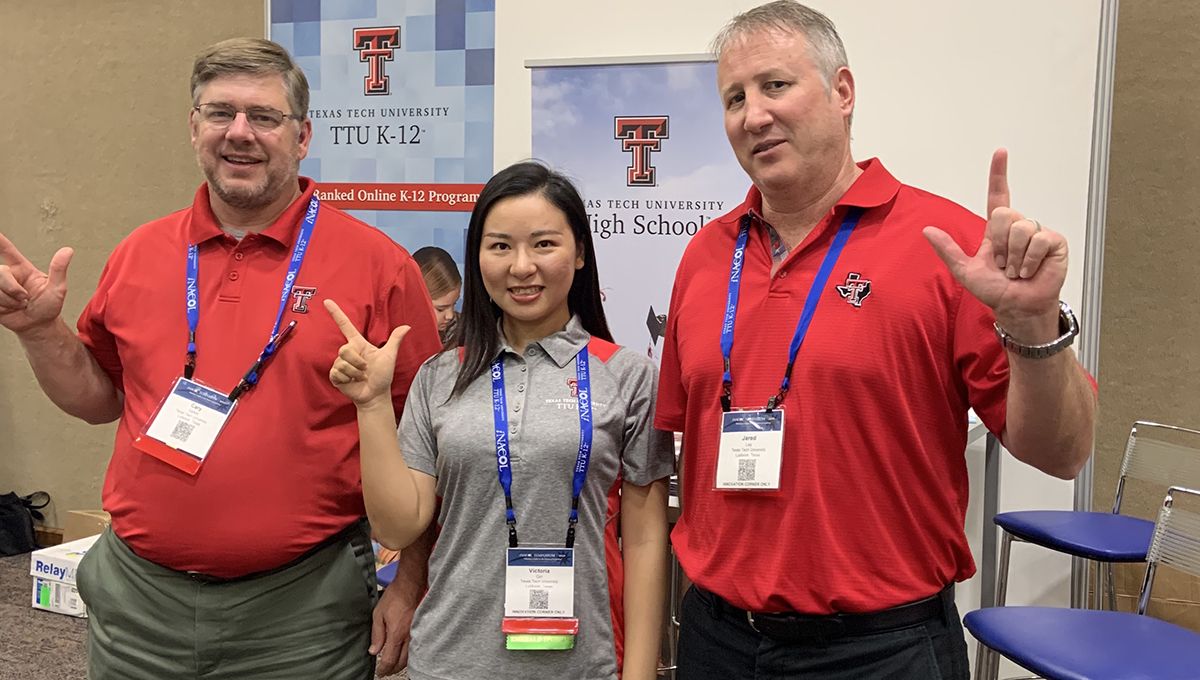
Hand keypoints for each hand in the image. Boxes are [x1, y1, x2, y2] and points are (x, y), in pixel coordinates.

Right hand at [0, 233, 72, 335]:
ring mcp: (0, 288)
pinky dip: (3, 307)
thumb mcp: (58, 288)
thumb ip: (59, 269)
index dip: (0, 241)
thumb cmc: (48, 306)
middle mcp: (9, 276)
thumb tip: (68, 250)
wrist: (38, 325)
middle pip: (0, 273)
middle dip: (13, 289)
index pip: (8, 251)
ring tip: (20, 304)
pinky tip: (10, 309)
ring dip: (10, 301)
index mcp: (22, 269)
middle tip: (25, 299)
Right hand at [325, 299, 409, 406]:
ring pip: (342, 362)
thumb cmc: (382, 375)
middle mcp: (348, 352)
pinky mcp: (335, 376)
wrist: (376, 394)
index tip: (327, 301)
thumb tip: (407, 326)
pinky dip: (347, 378)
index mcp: (359, 344)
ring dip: (355, 371)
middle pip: (344, 349)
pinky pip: (337, 372)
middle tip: (365, 369)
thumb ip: (395, 340)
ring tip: (360, 376)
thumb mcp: (389, 356)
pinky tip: (352, 382)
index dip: (336, 313)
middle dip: (357, 361)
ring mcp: (340, 364)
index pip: (345, 326)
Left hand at [370, 579, 417, 676]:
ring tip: (394, 665)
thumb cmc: (395, 597)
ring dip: (402, 664)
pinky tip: (406, 655)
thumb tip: (374, 650)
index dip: (384, 669)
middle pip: (401, 662)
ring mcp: (416, 633)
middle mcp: (408, 637)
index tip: (380, 672)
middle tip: (386, 671)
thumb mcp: (378, 615)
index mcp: (396, 635)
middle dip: (393, 669)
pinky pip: (416, 648)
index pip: (390, 659)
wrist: (411, 586)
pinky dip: (410, 655)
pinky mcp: (421, 629)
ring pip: (410, 657)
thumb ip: (377, 635)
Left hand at [923, 148, 1067, 341]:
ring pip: (1020, 229)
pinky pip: (1039, 240)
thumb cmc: (996, 290)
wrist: (1016, 307)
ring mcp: (1037, 233)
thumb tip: (927, 230)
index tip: (1000, 153)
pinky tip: (1029, 271)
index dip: (999, 173)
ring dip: (1014, 256)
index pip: (998, 195)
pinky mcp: (1054, 242)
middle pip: (1004, 215)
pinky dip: (1029, 260)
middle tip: (1003, 264)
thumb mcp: (965, 270)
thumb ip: (948, 249)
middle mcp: (1018, 227)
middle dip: (998, 244)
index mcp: (997, 229)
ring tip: (1017, 270)